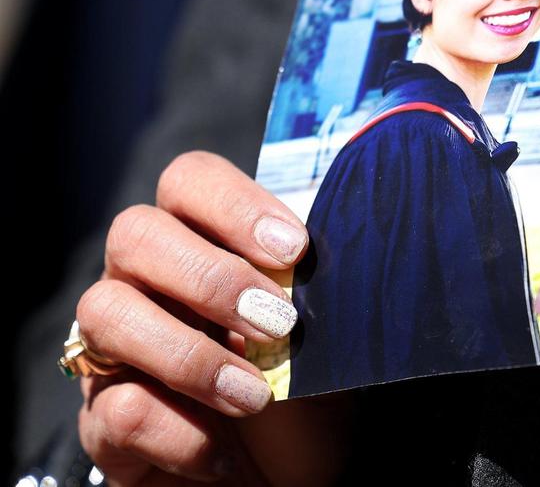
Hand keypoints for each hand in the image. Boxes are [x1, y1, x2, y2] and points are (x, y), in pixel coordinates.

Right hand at [75, 151, 344, 484]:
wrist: (290, 485)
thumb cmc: (310, 401)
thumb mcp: (333, 338)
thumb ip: (319, 290)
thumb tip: (337, 252)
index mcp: (207, 248)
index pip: (189, 181)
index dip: (234, 203)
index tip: (295, 250)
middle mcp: (149, 287)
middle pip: (134, 232)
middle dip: (210, 275)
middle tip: (277, 322)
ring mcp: (117, 352)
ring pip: (104, 309)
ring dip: (191, 353)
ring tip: (256, 397)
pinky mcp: (104, 423)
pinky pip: (117, 406)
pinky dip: (181, 430)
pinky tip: (226, 452)